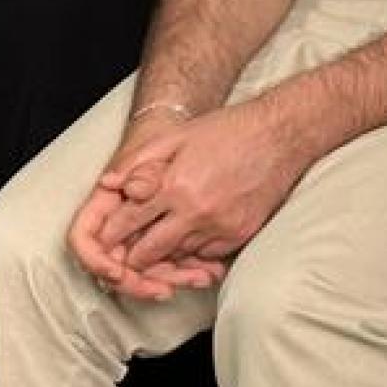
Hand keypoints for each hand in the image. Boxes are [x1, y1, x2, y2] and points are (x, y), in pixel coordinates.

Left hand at [69, 89, 333, 300]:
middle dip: (132, 254)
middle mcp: (196, 212)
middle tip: (125, 252)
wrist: (281, 135)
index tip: (105, 239)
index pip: (129, 223)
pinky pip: (207, 255)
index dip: (111, 234)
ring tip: (159, 241)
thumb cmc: (228, 131)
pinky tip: (192, 234)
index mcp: (175, 186)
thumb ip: (140, 162)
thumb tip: (110, 184)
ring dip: (165, 252)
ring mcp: (221, 227)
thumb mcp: (177, 137)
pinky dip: (195, 249)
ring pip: (178, 256)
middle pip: (149, 251)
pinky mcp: (241, 234)